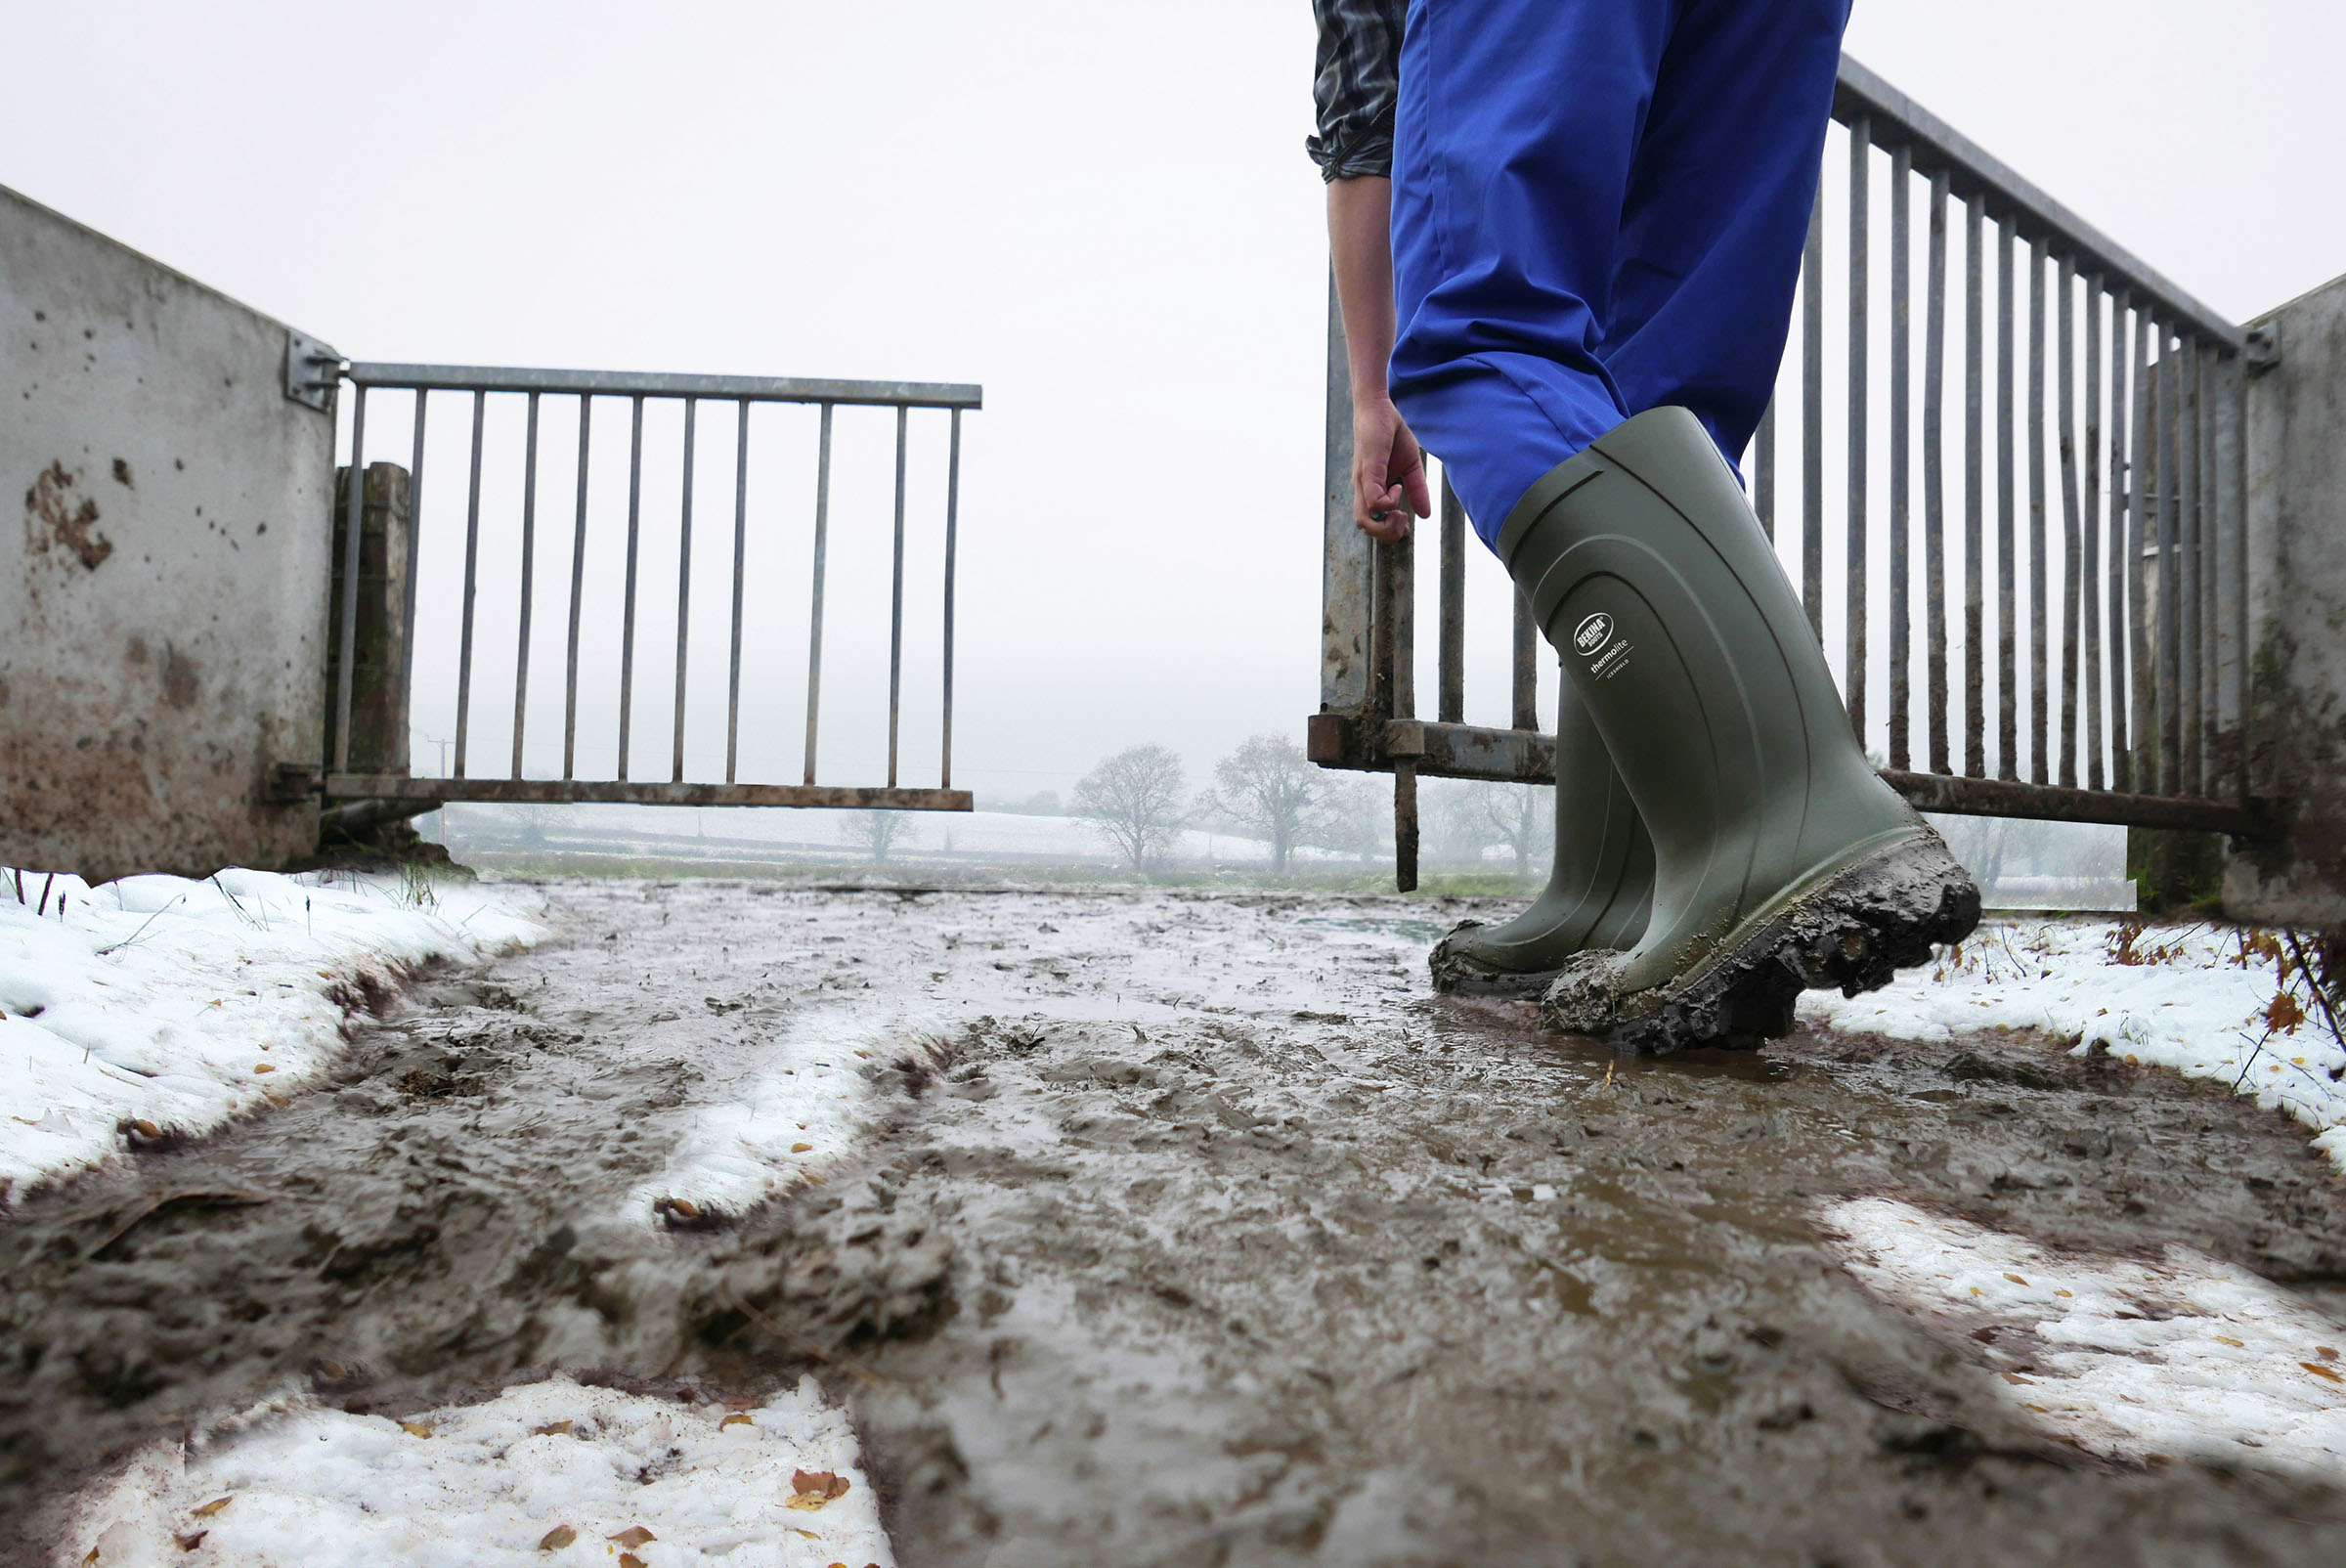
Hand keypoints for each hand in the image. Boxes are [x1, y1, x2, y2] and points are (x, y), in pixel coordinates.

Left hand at [1351, 397, 1431, 541]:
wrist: (1378, 408)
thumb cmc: (1390, 435)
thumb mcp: (1410, 466)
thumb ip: (1417, 489)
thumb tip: (1426, 515)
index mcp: (1371, 490)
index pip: (1372, 523)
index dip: (1388, 533)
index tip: (1406, 527)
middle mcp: (1363, 489)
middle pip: (1365, 527)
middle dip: (1388, 534)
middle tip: (1404, 520)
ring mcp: (1362, 481)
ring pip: (1364, 520)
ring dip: (1386, 524)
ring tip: (1400, 511)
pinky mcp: (1367, 470)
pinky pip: (1373, 499)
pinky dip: (1388, 502)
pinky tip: (1398, 487)